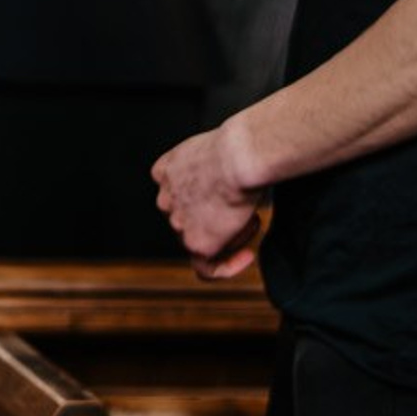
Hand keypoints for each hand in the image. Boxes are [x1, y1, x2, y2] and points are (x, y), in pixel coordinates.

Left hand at [152, 121, 267, 277]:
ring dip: (229, 234)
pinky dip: (227, 267)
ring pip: (200, 239)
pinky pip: (206, 268)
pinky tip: (248, 256)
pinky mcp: (195, 242)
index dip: (204, 198)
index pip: (177, 193)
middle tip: (245, 207)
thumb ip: (215, 166)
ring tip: (251, 218)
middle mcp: (166, 198)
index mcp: (166, 172)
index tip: (227, 197)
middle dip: (218, 216)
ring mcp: (178, 222)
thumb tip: (236, 173)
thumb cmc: (239, 147)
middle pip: (189, 217)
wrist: (238, 157)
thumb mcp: (219, 149)